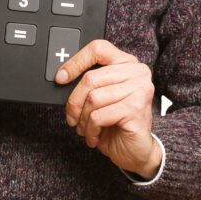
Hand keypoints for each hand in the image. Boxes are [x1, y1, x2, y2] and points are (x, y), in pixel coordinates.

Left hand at [56, 39, 160, 177]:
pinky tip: (94, 136)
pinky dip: (91, 129)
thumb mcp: (101, 98)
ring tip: (84, 129)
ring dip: (83, 119)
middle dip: (74, 101)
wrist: (136, 151)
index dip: (76, 62)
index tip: (61, 78)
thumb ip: (89, 84)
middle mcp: (137, 72)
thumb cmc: (116, 122)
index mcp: (127, 63)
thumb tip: (62, 77)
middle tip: (71, 116)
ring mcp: (139, 90)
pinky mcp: (136, 109)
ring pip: (93, 98)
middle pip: (91, 78)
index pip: (98, 49)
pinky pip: (99, 116)